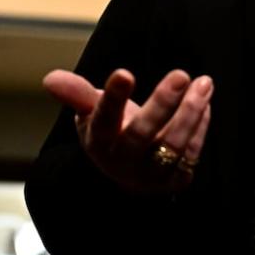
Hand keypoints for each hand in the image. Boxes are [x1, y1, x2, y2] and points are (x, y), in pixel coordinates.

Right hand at [43, 67, 212, 193]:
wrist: (130, 174)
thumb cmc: (111, 133)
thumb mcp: (91, 113)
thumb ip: (77, 94)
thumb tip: (49, 79)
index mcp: (99, 140)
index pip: (103, 119)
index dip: (113, 98)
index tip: (124, 73)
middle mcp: (123, 161)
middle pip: (142, 134)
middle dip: (162, 103)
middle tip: (179, 74)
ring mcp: (150, 174)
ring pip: (172, 146)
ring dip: (191, 112)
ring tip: (203, 82)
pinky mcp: (175, 180)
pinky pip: (192, 154)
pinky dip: (201, 126)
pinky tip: (205, 100)